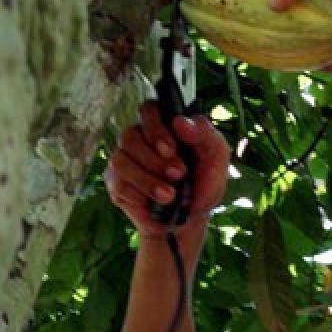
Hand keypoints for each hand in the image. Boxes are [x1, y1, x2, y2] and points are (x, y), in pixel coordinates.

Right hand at [104, 102, 229, 237]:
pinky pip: (117, 182)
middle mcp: (140, 139)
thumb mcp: (216, 160)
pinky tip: (152, 202)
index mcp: (164, 127)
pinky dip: (138, 194)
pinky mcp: (115, 183)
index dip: (155, 127)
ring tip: (169, 196)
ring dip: (147, 180)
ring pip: (121, 160)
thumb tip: (180, 121)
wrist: (189, 222)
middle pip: (130, 135)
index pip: (148, 109)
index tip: (170, 149)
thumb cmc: (202, 186)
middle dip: (155, 160)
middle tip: (178, 176)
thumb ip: (206, 134)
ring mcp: (124, 160)